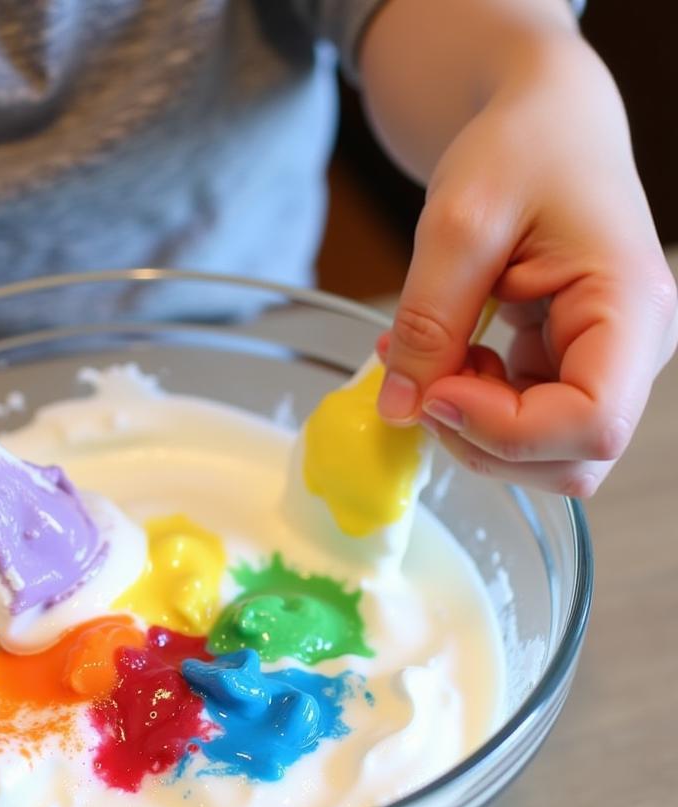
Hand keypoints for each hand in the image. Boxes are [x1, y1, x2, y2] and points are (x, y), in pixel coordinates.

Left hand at [375, 37, 676, 496]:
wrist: (542, 122)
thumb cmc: (521, 147)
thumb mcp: (459, 223)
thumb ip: (427, 321)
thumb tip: (400, 408)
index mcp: (631, 306)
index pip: (592, 423)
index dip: (504, 431)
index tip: (434, 393)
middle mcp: (632, 349)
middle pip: (569, 458)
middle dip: (481, 439)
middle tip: (423, 380)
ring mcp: (602, 365)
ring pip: (542, 456)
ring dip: (471, 428)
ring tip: (433, 359)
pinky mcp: (567, 369)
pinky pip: (520, 426)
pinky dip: (469, 411)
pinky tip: (445, 360)